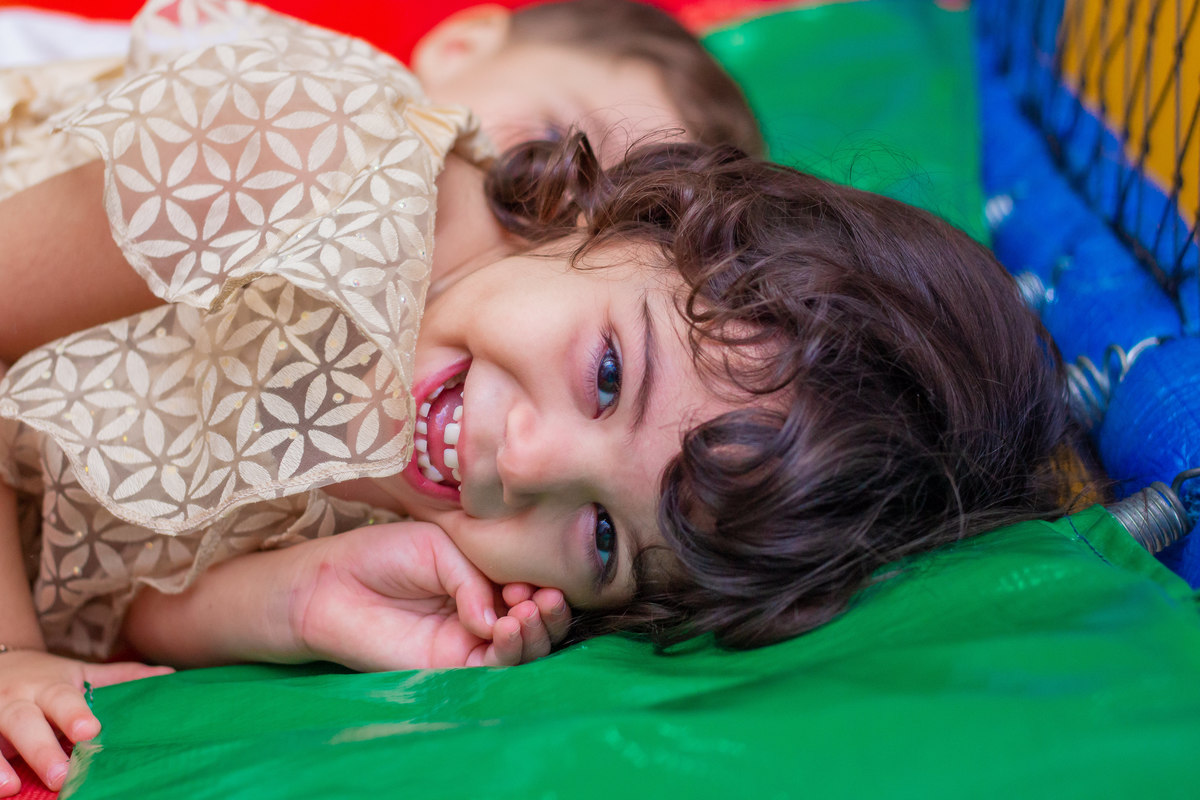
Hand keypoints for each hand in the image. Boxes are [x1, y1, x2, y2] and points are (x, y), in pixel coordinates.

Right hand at [0, 650, 172, 795]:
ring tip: (13, 788)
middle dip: (41, 749)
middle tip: (61, 775)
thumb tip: (170, 675)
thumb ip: (120, 678)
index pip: (63, 700)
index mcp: (50, 687)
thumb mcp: (81, 674)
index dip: (75, 715)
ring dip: (0, 765)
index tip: (91, 731)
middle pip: (26, 723)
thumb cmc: (48, 677)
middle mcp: (18, 701)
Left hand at [292, 522, 572, 670]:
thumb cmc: (381, 555)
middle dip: (550, 613)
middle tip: (545, 598)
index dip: (543, 584)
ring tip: (529, 611)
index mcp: (483, 580)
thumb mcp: (439, 547)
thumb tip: (500, 621)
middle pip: (536, 623)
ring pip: (522, 650)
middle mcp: (482, 613)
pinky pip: (492, 668)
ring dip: (536, 633)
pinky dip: (510, 651)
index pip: (531, 588)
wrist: (330, 583)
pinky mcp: (448, 668)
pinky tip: (508, 628)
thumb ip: (474, 580)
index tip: (536, 575)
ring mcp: (467, 642)